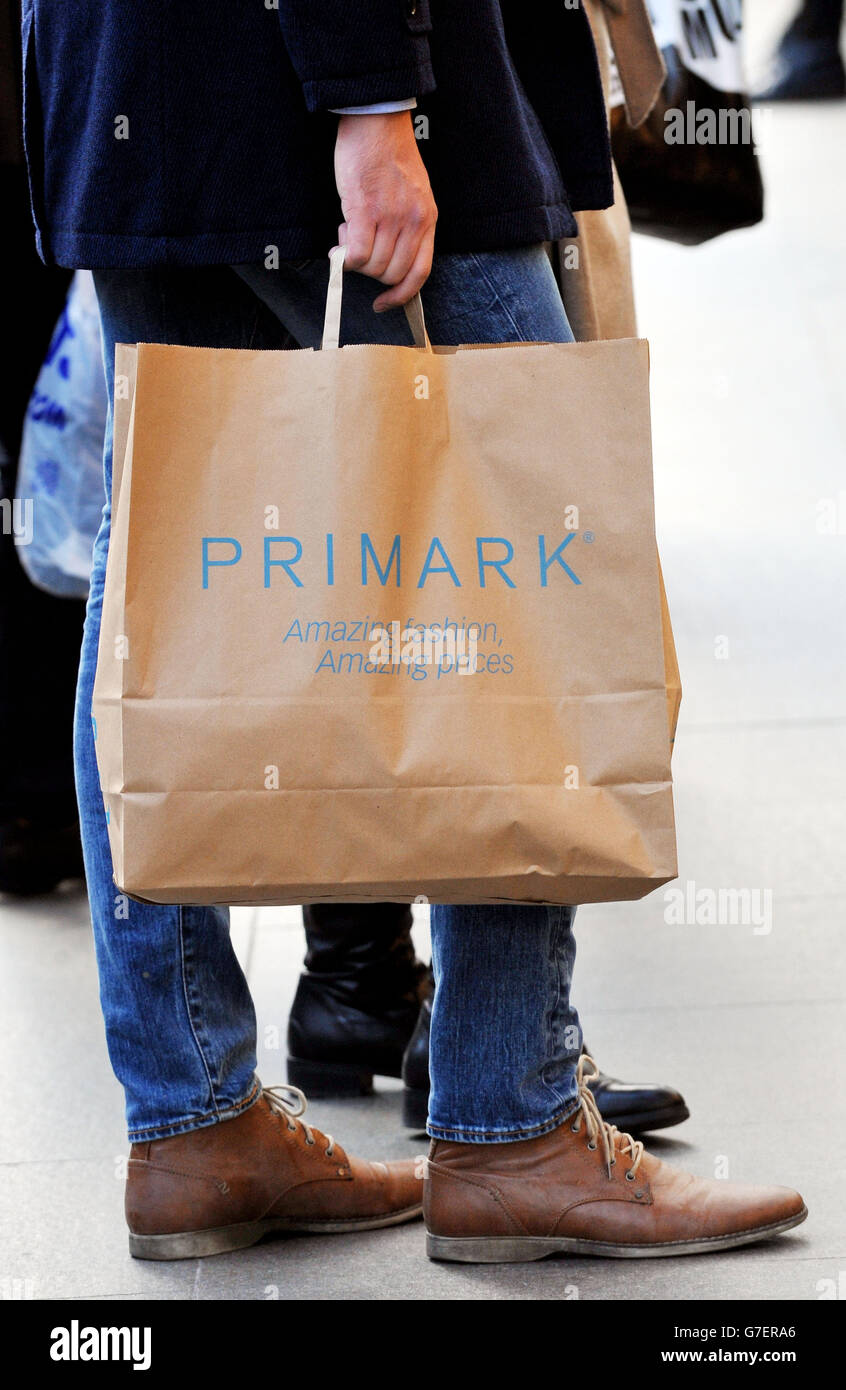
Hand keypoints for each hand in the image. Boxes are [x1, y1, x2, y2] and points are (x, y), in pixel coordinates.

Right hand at [334, 110, 436, 309]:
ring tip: (351, 229)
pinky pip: (356, 255)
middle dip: (371, 271)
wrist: (376, 121)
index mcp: (427, 219)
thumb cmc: (388, 155)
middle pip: (392, 274)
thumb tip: (383, 257)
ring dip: (357, 258)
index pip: (420, 273)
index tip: (384, 303)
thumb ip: (405, 225)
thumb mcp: (412, 194)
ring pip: (373, 267)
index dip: (401, 295)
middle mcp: (413, 222)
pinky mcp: (366, 211)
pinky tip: (343, 233)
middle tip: (360, 245)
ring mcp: (391, 218)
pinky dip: (345, 255)